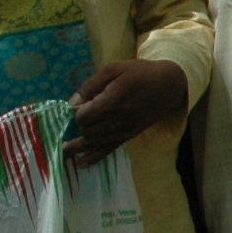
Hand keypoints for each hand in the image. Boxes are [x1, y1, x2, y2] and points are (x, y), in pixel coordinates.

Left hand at [65, 59, 188, 164]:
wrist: (168, 86)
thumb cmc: (139, 73)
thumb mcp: (114, 69)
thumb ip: (91, 85)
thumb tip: (72, 102)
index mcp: (112, 100)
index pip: (84, 116)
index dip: (76, 113)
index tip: (77, 107)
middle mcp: (118, 119)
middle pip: (88, 131)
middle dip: (78, 127)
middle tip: (74, 121)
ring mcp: (124, 130)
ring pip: (95, 143)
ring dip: (78, 146)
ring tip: (64, 149)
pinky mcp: (128, 136)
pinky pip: (109, 150)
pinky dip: (94, 158)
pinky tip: (81, 163)